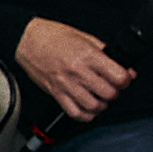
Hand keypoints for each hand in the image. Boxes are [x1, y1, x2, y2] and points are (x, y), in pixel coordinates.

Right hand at [16, 16, 132, 123]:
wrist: (26, 40)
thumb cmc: (52, 36)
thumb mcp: (84, 37)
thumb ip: (104, 52)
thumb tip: (123, 67)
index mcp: (88, 55)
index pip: (118, 76)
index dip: (126, 79)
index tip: (124, 78)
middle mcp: (77, 71)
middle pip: (108, 93)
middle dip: (115, 92)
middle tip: (112, 87)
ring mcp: (66, 84)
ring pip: (93, 106)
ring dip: (101, 105)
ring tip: (100, 98)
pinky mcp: (56, 93)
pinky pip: (75, 112)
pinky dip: (85, 115)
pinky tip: (88, 108)